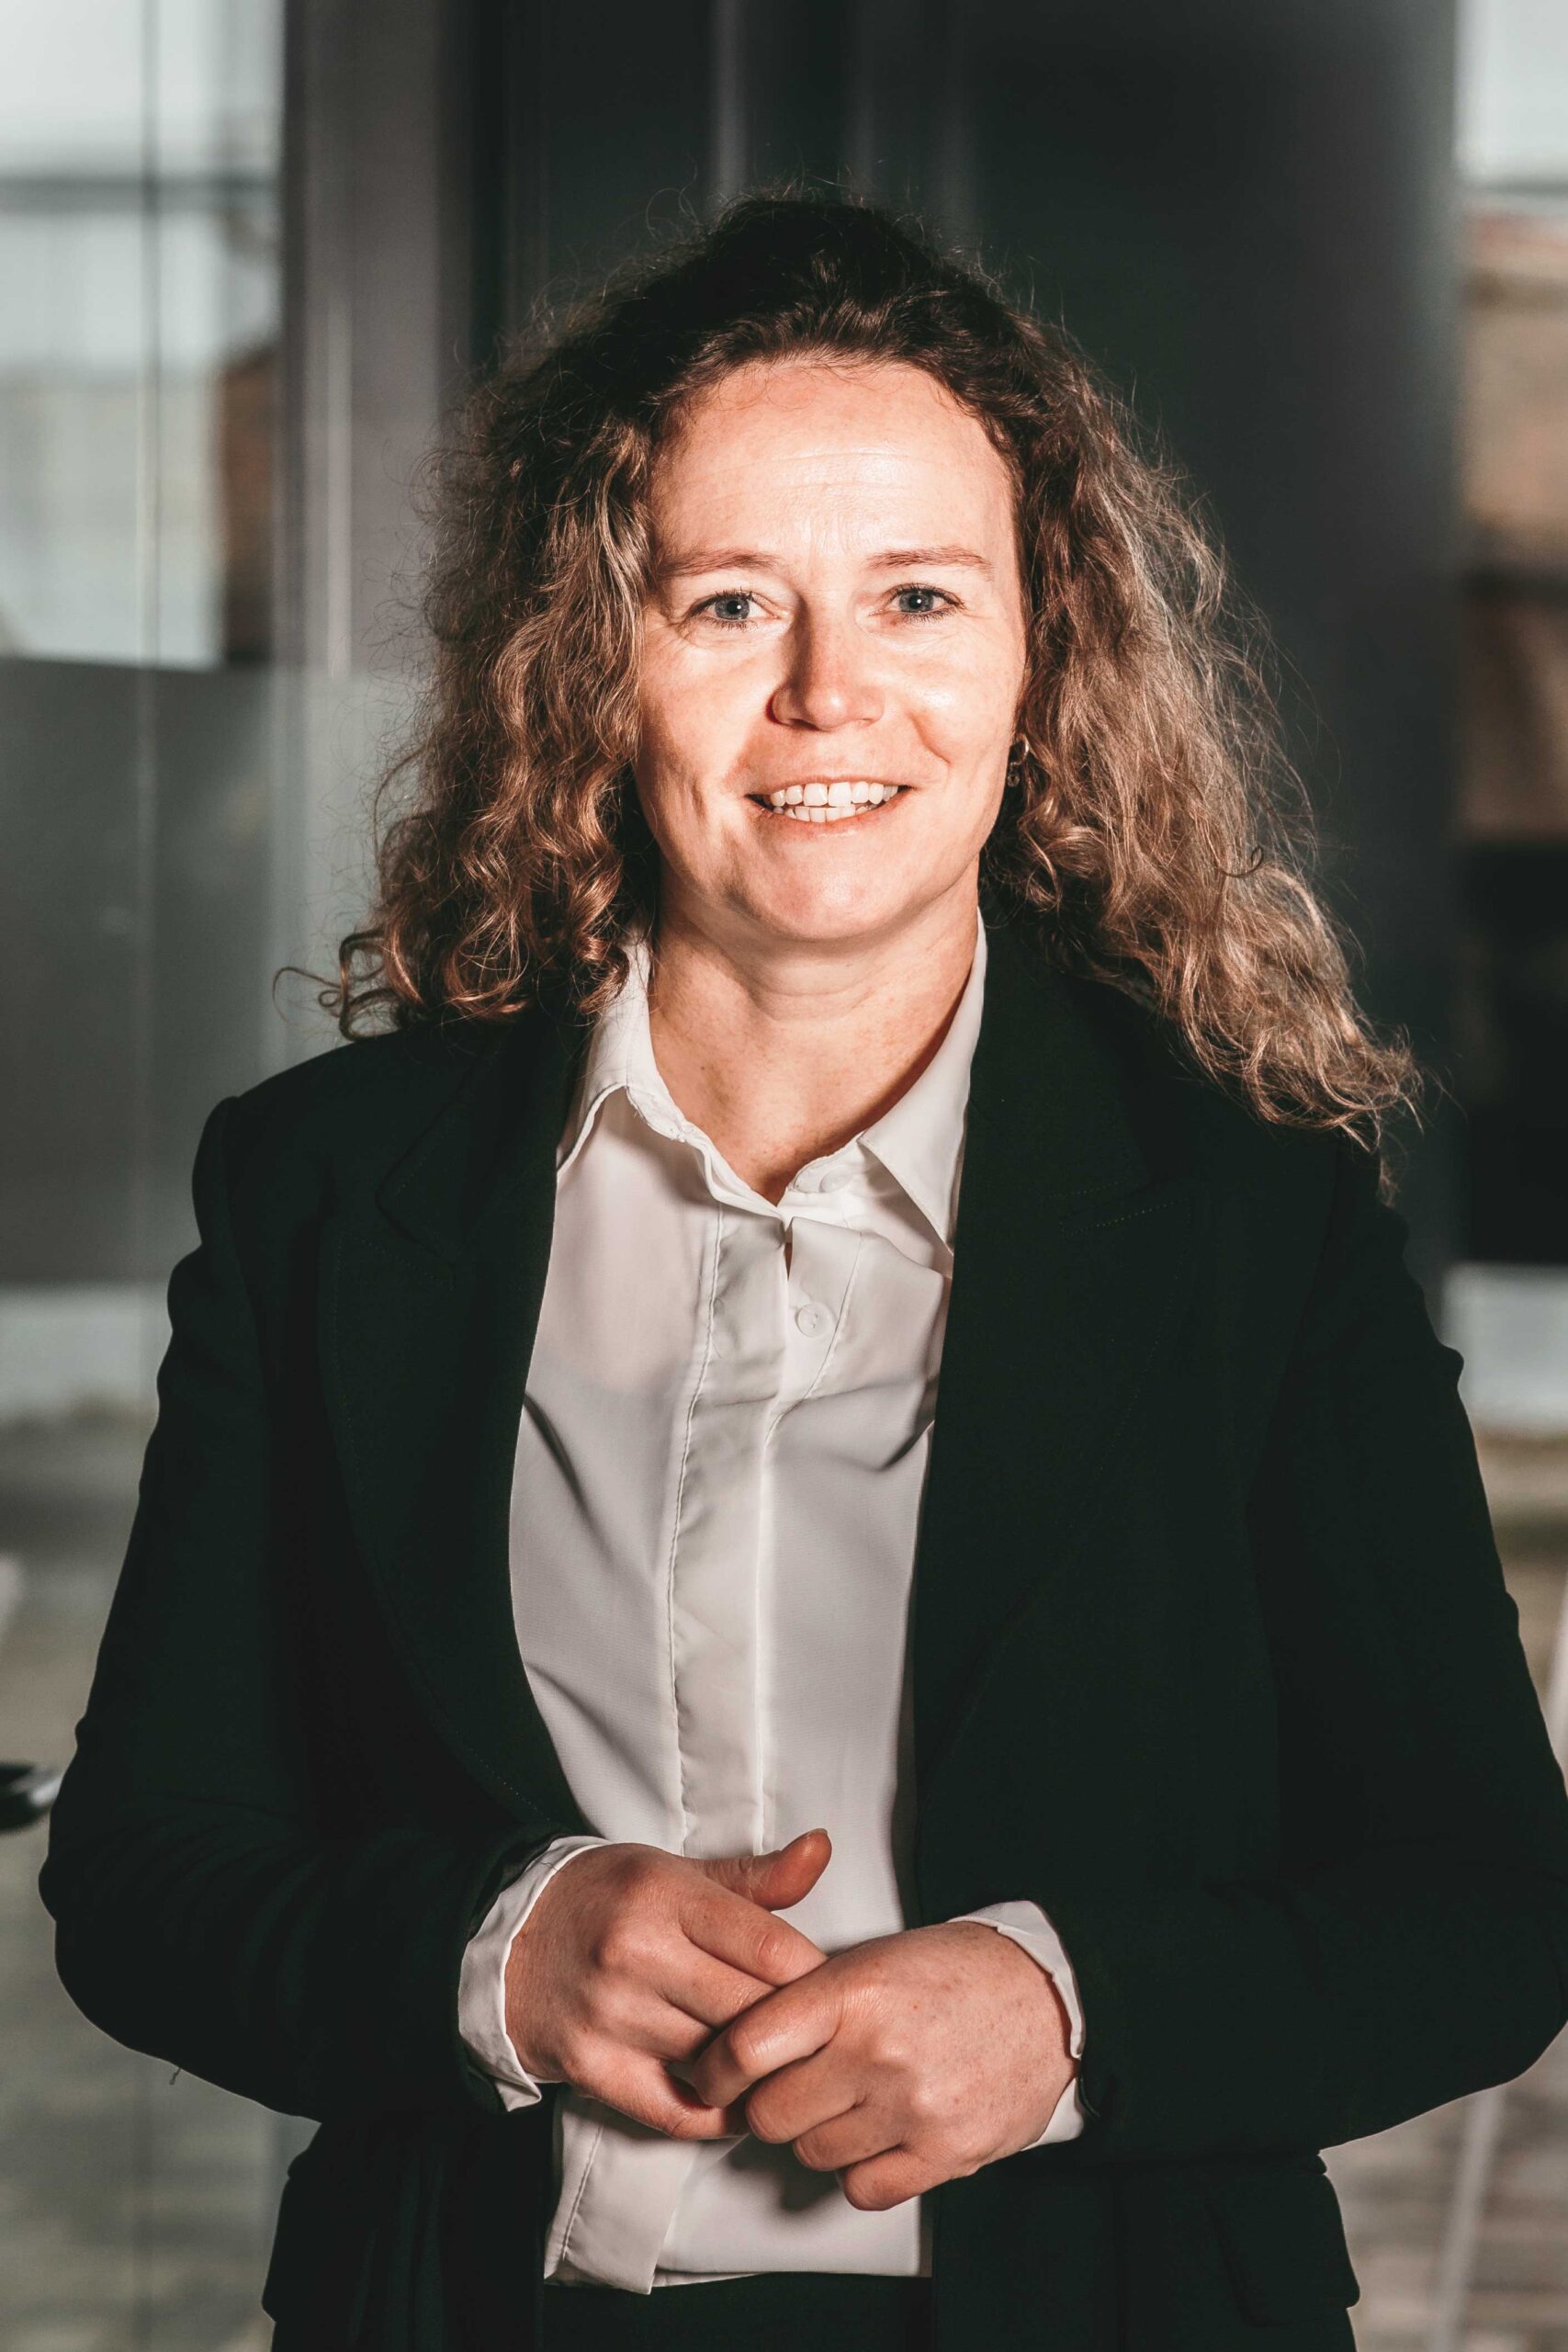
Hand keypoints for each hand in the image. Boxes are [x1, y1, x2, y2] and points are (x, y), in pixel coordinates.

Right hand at [504, 1827, 830, 2138]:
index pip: (768, 1946)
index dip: (813, 1976)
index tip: (830, 1991)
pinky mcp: (591, 2066)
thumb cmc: (606, 1899)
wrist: (510, 1937)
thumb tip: (821, 1848)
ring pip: (718, 2061)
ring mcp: (611, 2014)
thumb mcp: (676, 1872)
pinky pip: (674, 2110)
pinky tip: (738, 2103)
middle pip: (750, 2009)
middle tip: (817, 2037)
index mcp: (664, 1894)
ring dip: (757, 2072)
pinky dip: (716, 2116)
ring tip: (782, 2068)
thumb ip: (755, 1876)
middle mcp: (636, 1952)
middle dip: (793, 2029)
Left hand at [687, 1920, 1076, 2208]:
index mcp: (852, 1991)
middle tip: (791, 2087)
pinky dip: (860, 2170)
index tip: (710, 2077)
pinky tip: (876, 2135)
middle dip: (770, 2104)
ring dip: (818, 2135)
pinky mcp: (945, 2153)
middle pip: (771, 2113)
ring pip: (813, 2154)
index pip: (747, 2048)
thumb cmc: (955, 1971)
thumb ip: (806, 2000)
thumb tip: (738, 2047)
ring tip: (846, 2102)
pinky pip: (863, 2189)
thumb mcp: (871, 1958)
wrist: (1046, 1996)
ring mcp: (913, 2107)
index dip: (713, 2071)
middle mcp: (878, 2051)